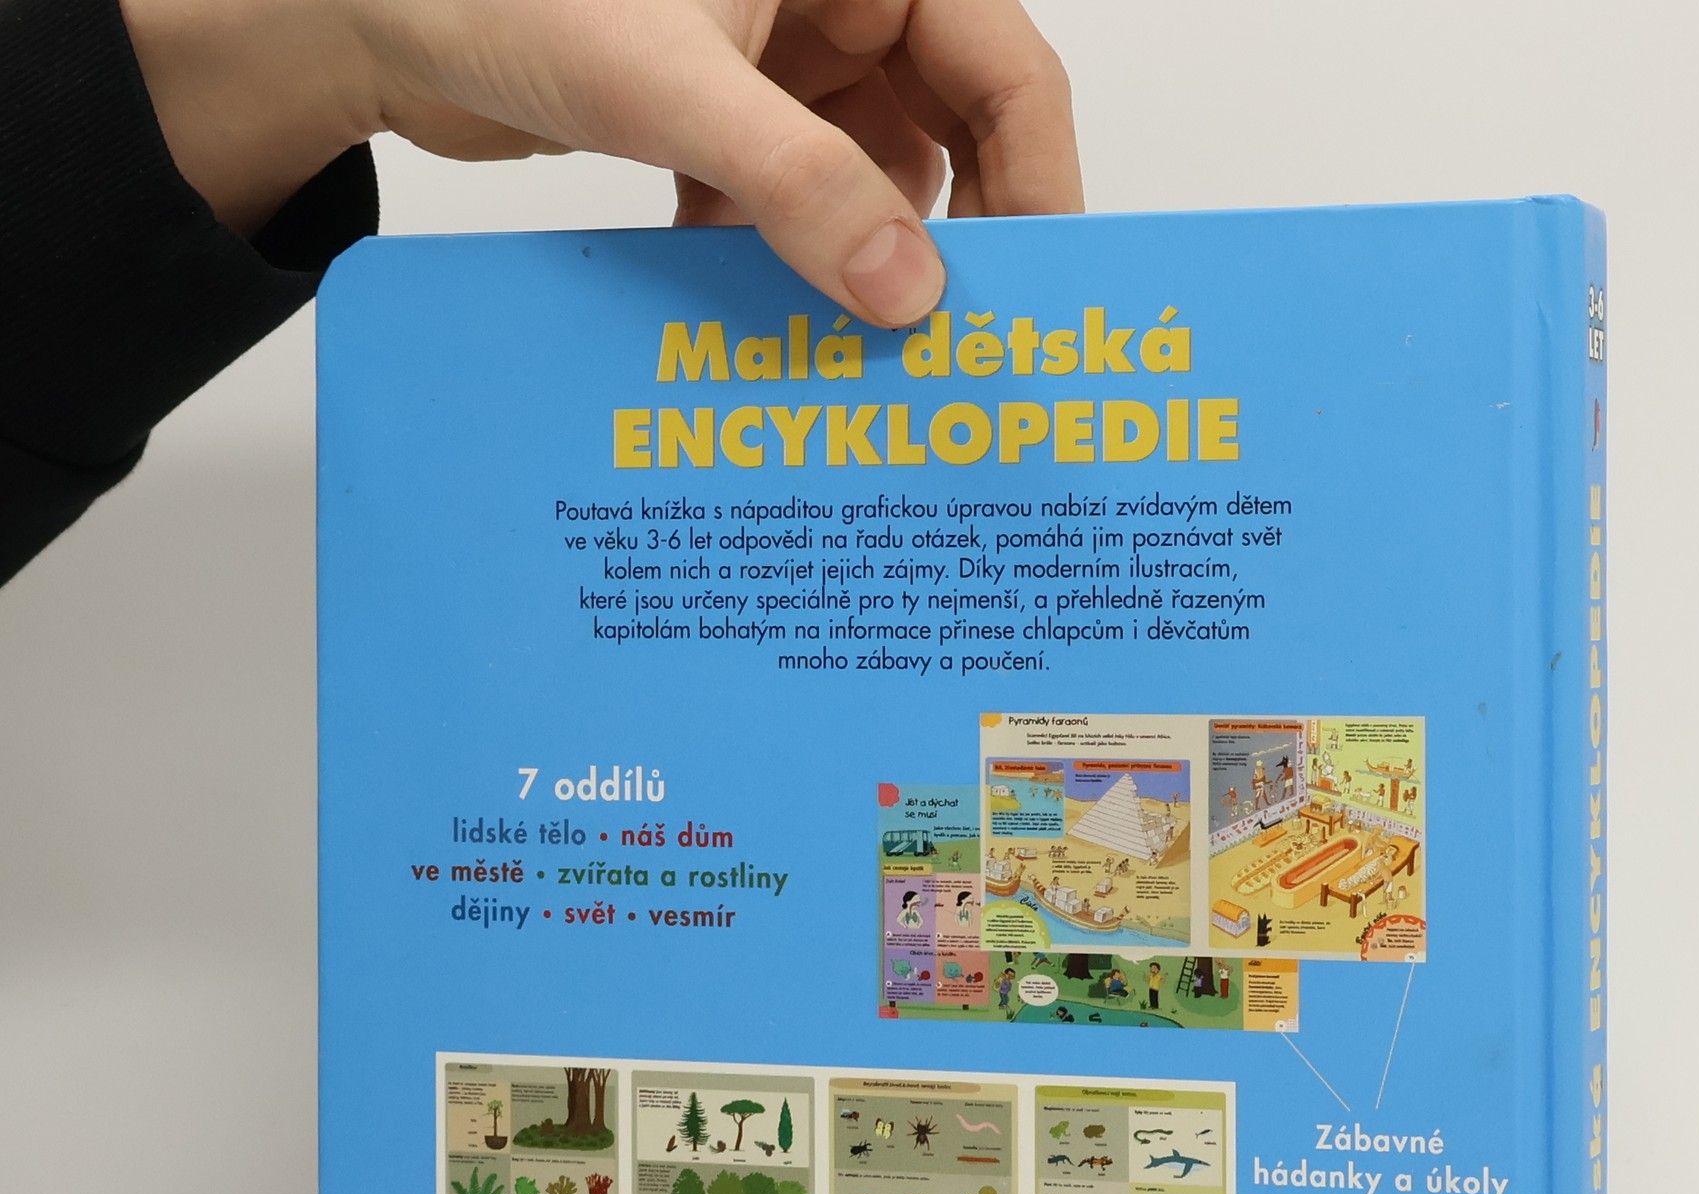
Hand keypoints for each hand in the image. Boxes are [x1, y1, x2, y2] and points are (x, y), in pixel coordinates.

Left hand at [120, 0, 1080, 324]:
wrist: (369, 14)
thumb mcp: (669, 86)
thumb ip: (798, 186)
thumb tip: (908, 297)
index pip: (1007, 69)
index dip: (1038, 186)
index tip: (1037, 299)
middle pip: (954, 132)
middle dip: (951, 241)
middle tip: (956, 354)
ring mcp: (784, 54)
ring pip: (871, 177)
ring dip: (857, 265)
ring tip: (858, 363)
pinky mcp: (730, 110)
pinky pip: (795, 197)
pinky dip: (782, 261)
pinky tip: (757, 327)